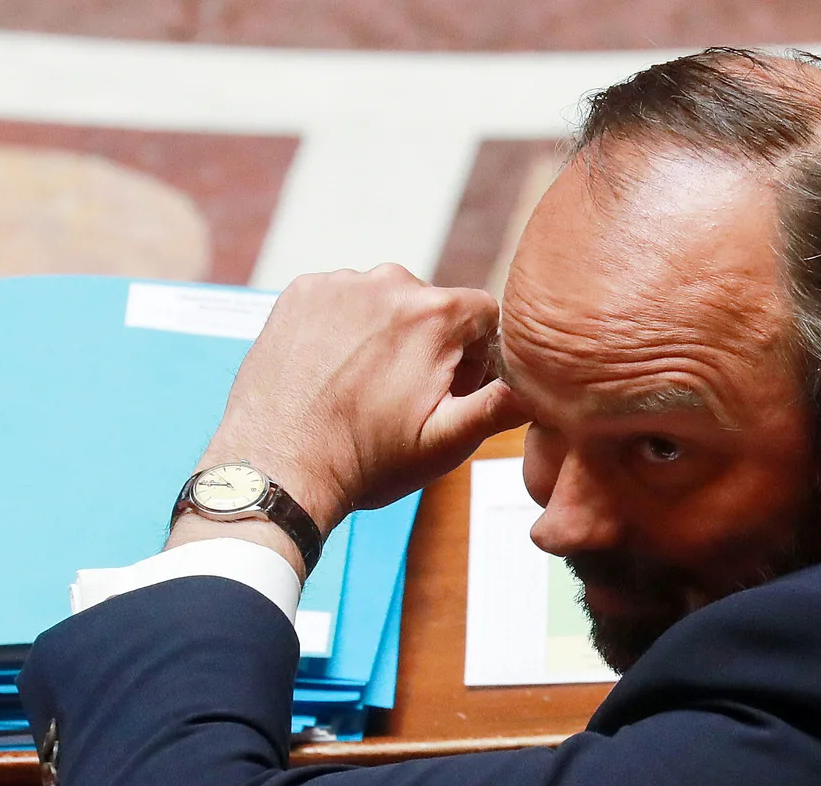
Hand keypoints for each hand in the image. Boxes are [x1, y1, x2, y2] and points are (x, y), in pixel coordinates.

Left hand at [189, 265, 527, 541]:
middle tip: (402, 396)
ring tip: (362, 387)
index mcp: (434, 314)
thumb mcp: (448, 442)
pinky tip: (333, 370)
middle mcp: (388, 282)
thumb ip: (502, 406)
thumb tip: (541, 388)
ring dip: (384, 334)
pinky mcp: (300, 292)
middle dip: (429, 343)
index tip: (449, 389)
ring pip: (385, 301)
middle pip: (433, 305)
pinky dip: (343, 327)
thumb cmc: (366, 460)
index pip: (484, 314)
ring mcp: (338, 284)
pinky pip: (341, 299)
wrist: (278, 467)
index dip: (475, 355)